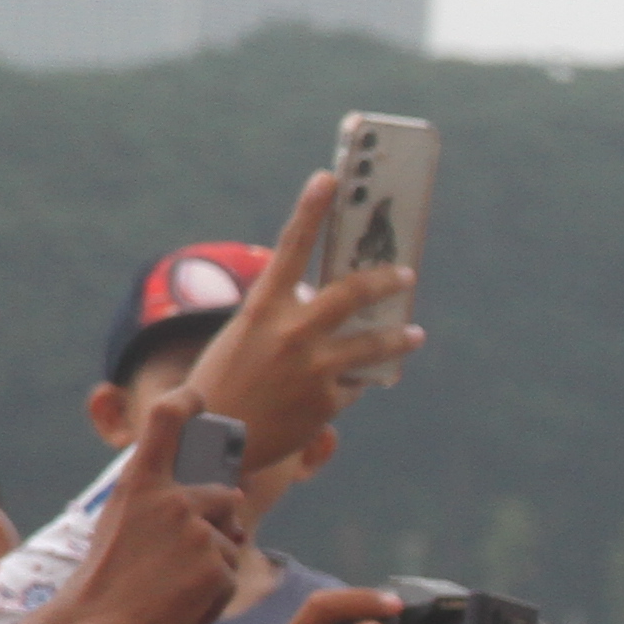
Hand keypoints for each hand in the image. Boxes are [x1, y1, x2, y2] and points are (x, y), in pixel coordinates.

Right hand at [0, 409, 247, 623]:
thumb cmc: (107, 577)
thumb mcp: (123, 522)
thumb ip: (168, 503)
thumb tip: (239, 497)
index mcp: (141, 482)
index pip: (165, 420)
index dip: (186, 401)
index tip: (197, 396)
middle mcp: (172, 498)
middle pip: (227, 498)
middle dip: (217, 528)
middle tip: (175, 563)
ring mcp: (196, 532)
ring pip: (231, 545)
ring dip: (211, 572)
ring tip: (170, 590)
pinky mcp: (215, 567)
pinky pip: (231, 580)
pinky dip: (212, 601)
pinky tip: (180, 611)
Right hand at [187, 168, 420, 478]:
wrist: (209, 446)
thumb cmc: (223, 387)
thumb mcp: (244, 341)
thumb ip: (283, 321)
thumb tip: (332, 314)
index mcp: (262, 310)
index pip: (293, 247)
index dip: (311, 209)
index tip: (331, 177)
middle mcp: (292, 333)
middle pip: (353, 293)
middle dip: (384, 280)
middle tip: (405, 274)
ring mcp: (314, 368)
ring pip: (374, 345)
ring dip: (399, 336)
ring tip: (414, 333)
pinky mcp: (327, 401)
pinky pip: (354, 385)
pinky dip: (354, 384)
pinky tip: (353, 388)